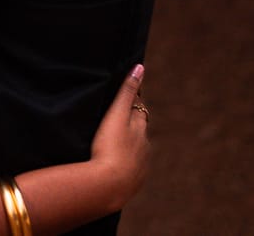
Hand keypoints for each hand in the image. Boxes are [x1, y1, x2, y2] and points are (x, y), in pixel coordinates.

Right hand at [88, 64, 150, 206]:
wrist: (109, 185)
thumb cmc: (110, 147)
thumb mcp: (116, 115)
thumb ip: (127, 92)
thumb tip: (140, 67)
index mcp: (139, 129)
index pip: (138, 110)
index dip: (132, 102)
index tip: (126, 96)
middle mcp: (144, 147)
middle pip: (139, 130)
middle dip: (132, 123)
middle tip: (118, 117)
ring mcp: (140, 166)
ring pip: (136, 150)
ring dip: (129, 145)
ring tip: (114, 142)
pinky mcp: (133, 182)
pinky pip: (130, 169)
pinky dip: (125, 163)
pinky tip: (114, 165)